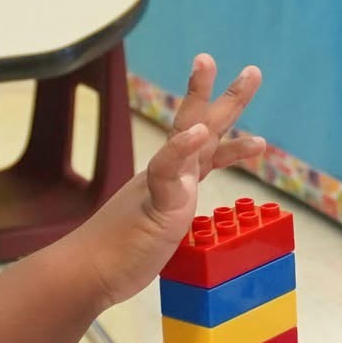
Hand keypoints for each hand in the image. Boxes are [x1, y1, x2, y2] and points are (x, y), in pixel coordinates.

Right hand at [83, 55, 264, 303]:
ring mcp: (162, 186)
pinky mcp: (154, 206)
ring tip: (244, 75)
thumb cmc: (119, 254)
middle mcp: (169, 174)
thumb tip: (177, 219)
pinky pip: (168, 173)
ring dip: (217, 105)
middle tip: (254, 70)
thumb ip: (171, 214)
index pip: (201, 144)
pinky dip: (181, 150)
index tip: (237, 92)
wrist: (87, 271)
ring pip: (192, 136)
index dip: (220, 120)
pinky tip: (197, 132)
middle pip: (202, 125)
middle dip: (228, 97)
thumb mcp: (159, 230)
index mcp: (172, 179)